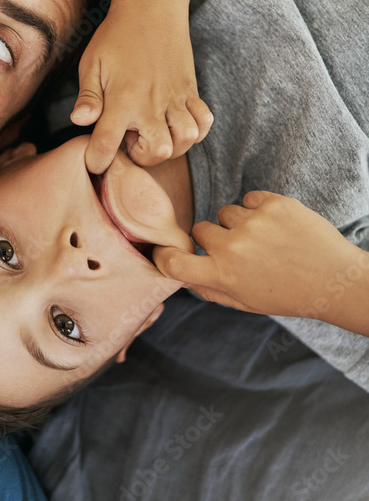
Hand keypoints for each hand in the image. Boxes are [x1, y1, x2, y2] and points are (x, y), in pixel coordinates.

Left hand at [70, 7, 212, 174]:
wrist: (151, 7)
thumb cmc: (116, 36)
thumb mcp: (92, 64)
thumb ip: (88, 97)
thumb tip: (79, 122)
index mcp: (122, 98)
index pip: (107, 144)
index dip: (97, 160)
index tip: (95, 161)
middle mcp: (151, 102)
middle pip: (157, 152)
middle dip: (142, 157)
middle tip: (130, 139)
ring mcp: (175, 97)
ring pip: (185, 140)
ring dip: (170, 146)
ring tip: (153, 132)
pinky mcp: (190, 90)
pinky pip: (204, 122)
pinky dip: (195, 131)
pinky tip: (177, 125)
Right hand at [152, 190, 361, 318]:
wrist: (335, 280)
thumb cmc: (288, 295)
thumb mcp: (245, 302)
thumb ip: (210, 289)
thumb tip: (182, 275)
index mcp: (223, 276)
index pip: (173, 262)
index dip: (164, 255)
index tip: (168, 251)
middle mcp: (233, 248)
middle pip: (200, 230)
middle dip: (213, 238)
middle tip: (239, 250)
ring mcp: (254, 223)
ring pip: (226, 212)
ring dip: (239, 223)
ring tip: (265, 240)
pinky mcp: (274, 204)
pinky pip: (250, 198)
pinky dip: (259, 209)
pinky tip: (277, 227)